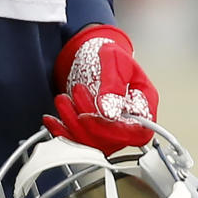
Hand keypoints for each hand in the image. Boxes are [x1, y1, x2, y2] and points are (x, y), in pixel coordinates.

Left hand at [43, 24, 158, 153]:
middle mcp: (130, 121)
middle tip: (73, 96)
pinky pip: (80, 142)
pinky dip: (63, 133)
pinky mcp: (94, 131)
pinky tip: (53, 120)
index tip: (90, 114)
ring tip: (62, 100)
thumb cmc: (110, 54)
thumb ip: (114, 84)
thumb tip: (110, 112)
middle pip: (112, 141)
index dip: (113, 130)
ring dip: (72, 126)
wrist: (94, 53)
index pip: (137, 132)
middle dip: (87, 123)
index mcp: (144, 104)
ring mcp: (111, 128)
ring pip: (94, 144)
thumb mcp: (114, 59)